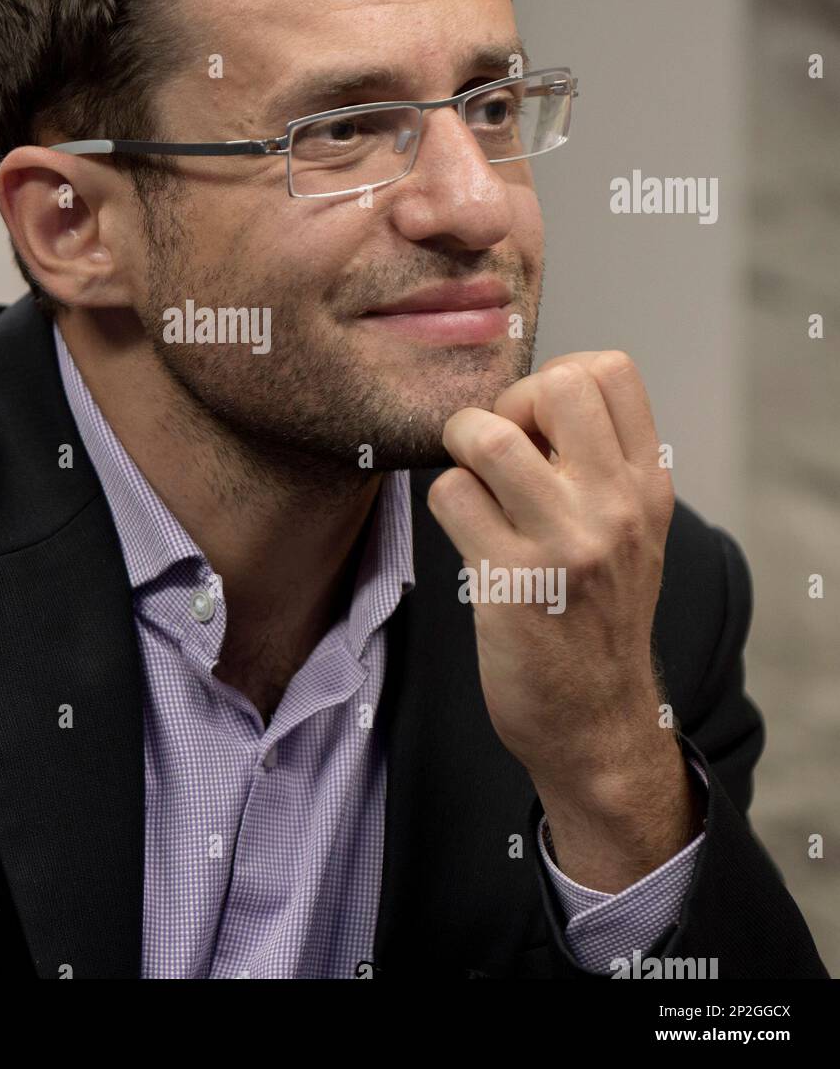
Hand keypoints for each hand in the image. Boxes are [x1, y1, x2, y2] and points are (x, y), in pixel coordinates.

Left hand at [427, 350, 696, 888]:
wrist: (596, 721)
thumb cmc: (597, 613)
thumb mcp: (630, 530)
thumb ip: (597, 463)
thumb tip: (523, 399)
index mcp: (647, 485)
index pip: (611, 370)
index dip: (555, 381)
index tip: (538, 428)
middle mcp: (615, 506)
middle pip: (554, 384)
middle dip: (505, 404)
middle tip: (497, 451)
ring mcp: (564, 543)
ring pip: (485, 436)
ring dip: (460, 450)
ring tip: (472, 488)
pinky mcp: (510, 581)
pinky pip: (450, 494)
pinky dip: (445, 503)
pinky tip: (465, 535)